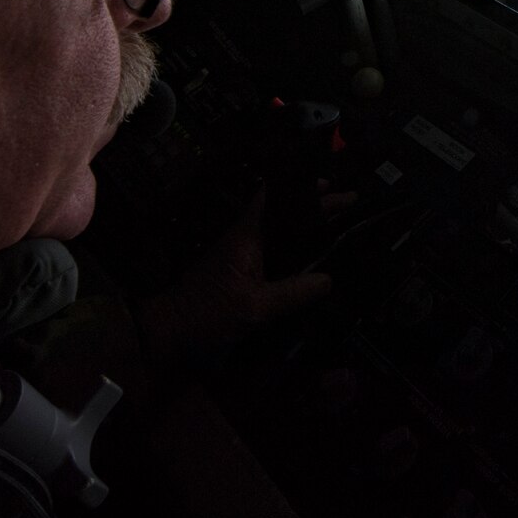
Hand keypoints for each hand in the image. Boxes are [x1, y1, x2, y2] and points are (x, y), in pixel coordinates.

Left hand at [135, 181, 352, 364]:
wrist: (171, 335)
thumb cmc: (208, 315)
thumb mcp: (255, 307)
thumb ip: (293, 292)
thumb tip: (329, 280)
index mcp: (247, 237)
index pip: (272, 198)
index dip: (300, 187)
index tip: (330, 182)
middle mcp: (245, 240)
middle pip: (282, 213)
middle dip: (313, 206)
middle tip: (346, 200)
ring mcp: (241, 257)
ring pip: (279, 233)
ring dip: (306, 227)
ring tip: (338, 224)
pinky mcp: (240, 275)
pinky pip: (275, 254)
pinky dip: (296, 250)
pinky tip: (313, 258)